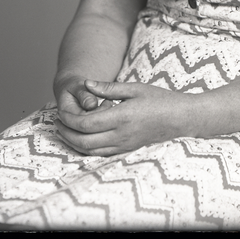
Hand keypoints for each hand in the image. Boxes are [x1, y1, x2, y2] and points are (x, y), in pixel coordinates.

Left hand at [54, 80, 190, 155]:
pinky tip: (82, 138)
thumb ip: (108, 88)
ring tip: (64, 130)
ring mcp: (125, 146)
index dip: (69, 120)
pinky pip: (102, 154)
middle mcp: (122, 135)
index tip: (60, 112)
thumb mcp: (134, 88)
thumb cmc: (159, 99)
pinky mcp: (128, 150)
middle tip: (57, 123)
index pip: (86, 124)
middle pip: (84, 141)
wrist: (182, 119)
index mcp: (121, 117)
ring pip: (92, 151)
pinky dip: (87, 148)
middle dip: (66, 133)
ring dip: (74, 143)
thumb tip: (86, 84)